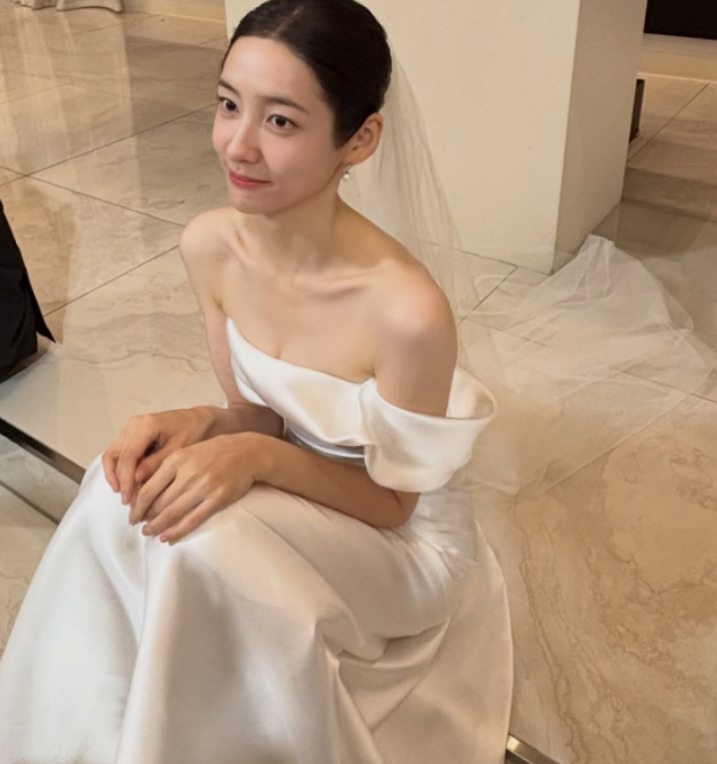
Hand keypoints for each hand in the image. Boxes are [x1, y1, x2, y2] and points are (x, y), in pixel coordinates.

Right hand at [102, 407, 215, 504]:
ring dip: (116, 475)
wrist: (199, 419)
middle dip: (120, 480)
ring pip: (113, 454)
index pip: (128, 456)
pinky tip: (126, 485)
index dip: (126, 479)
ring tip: (124, 495)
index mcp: (146, 426)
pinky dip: (119, 469)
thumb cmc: (193, 432)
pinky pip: (119, 453)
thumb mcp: (179, 449)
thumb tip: (136, 479)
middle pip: (117, 455)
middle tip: (126, 501)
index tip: (128, 498)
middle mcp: (134, 425)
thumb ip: (157, 463)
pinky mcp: (131, 434)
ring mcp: (131, 428)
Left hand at [128, 433, 266, 543]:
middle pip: (158, 503)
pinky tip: (168, 537)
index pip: (148, 488)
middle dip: (145, 518)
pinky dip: (178, 531)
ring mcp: (203, 487)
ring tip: (150, 533)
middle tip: (138, 526)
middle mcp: (188, 473)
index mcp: (177, 459)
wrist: (247, 452)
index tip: (132, 514)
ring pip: (172, 513)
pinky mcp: (217, 498)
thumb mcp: (188, 451)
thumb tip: (144, 490)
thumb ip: (167, 467)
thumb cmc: (215, 451)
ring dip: (157, 526)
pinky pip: (193, 519)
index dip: (137, 505)